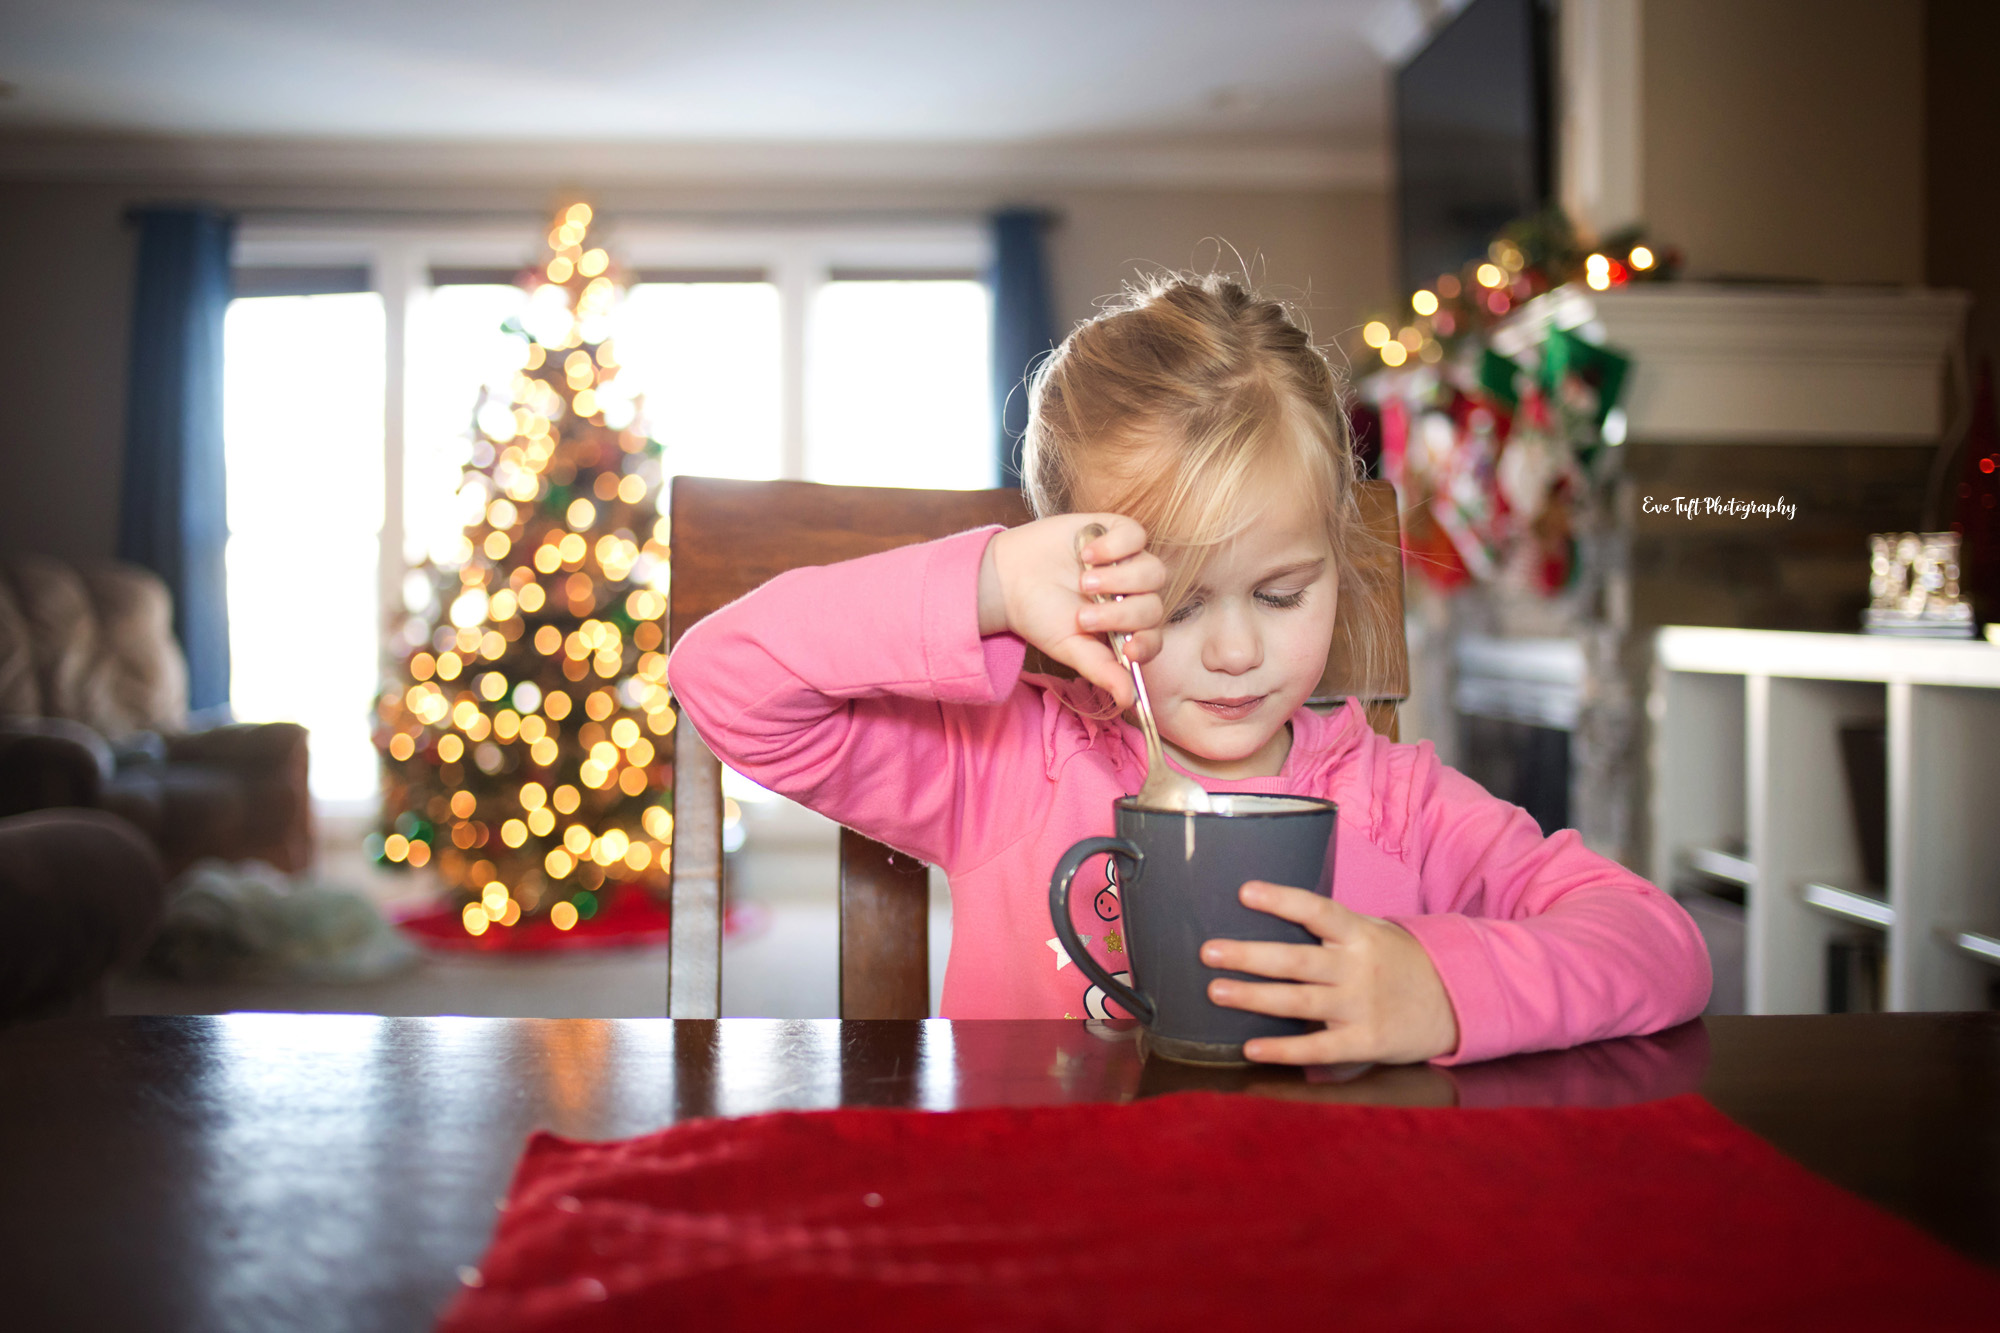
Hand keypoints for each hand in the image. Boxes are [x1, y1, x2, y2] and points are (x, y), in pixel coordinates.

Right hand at [976, 513, 1166, 707]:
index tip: (1129, 650)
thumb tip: (1129, 701)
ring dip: (1120, 579)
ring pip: (1152, 571)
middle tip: (1082, 615)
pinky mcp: (1117, 531)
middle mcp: (1134, 595)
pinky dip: (1115, 546)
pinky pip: (1136, 535)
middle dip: (1120, 614)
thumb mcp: (1068, 647)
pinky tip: (1087, 553)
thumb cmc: (1040, 615)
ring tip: (1084, 581)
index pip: (1153, 639)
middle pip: (1153, 606)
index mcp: (1126, 629)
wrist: (1009, 577)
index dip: (1147, 644)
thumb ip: (1101, 669)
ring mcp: (1129, 563)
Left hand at [1201, 881, 1459, 1064]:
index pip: (1317, 910)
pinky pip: (1318, 1048)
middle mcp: (1358, 968)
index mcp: (1359, 934)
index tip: (1243, 892)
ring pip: (1299, 1002)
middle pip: (1296, 960)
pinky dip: (1283, 1050)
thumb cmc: (1401, 962)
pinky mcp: (1365, 1042)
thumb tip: (1271, 916)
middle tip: (1208, 952)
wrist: (1457, 1002)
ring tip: (1215, 991)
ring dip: (1254, 997)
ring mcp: (1361, 1006)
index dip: (1281, 900)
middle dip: (1249, 956)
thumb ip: (1331, 929)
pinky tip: (1250, 1048)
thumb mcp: (1373, 932)